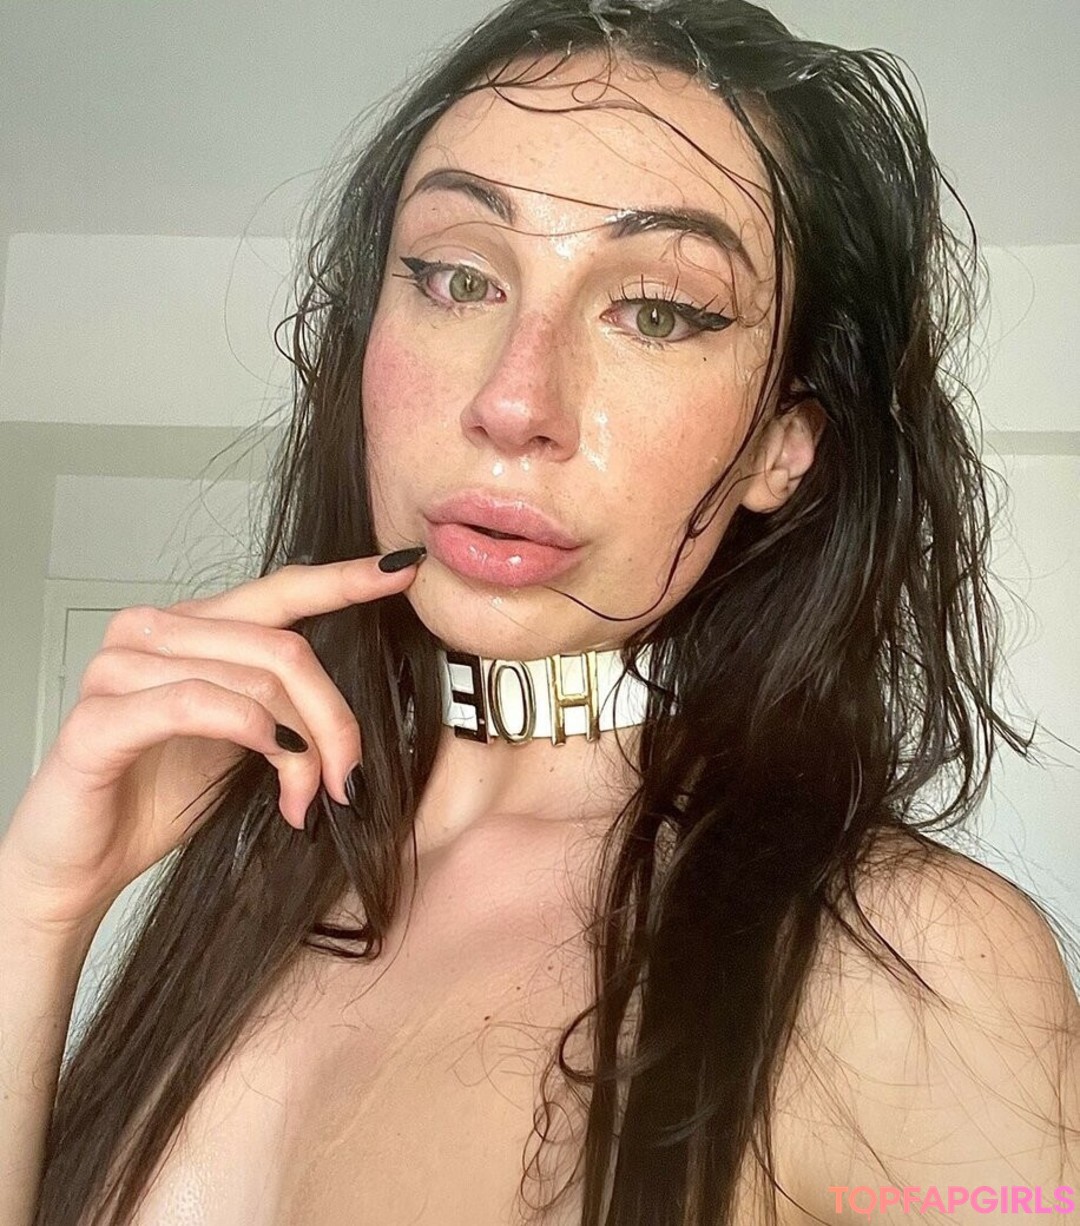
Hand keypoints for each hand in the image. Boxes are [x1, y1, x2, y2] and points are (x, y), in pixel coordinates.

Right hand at [0, 549, 424, 934]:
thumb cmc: (154, 797)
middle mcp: (152, 632)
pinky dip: (251, 732)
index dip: (343, 580)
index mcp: (190, 627)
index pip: (279, 590)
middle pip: (284, 647)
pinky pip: (198, 703)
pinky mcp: (99, 717)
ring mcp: (119, 668)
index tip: (399, 572)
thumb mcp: (241, 742)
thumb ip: (282, 705)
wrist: (78, 864)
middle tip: (351, 778)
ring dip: (301, 746)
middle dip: (334, 718)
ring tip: (306, 799)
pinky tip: (276, 761)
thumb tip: (349, 707)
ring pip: (253, 679)